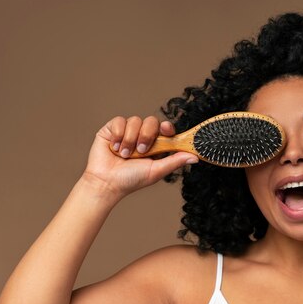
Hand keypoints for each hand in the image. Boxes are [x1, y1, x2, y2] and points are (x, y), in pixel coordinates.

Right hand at [83, 116, 197, 198]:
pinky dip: (118, 134)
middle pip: (151, 121)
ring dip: (131, 139)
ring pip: (135, 120)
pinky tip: (115, 148)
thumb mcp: (157, 171)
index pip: (165, 129)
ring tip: (125, 155)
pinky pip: (119, 120)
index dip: (167, 127)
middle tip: (141, 151)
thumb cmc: (131, 180)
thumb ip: (175, 161)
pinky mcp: (111, 129)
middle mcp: (142, 136)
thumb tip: (195, 157)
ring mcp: (127, 131)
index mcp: (155, 145)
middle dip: (147, 135)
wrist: (106, 183)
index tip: (166, 130)